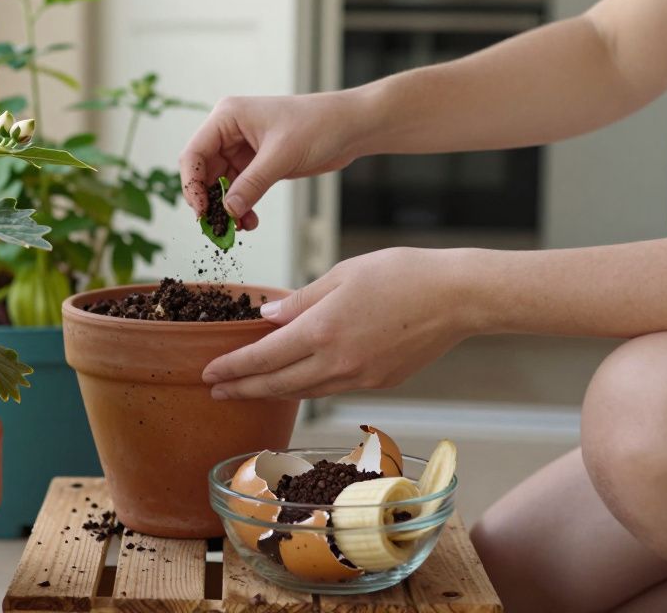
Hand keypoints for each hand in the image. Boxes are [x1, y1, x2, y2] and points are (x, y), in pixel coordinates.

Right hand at [179, 92, 364, 229]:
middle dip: (210, 201)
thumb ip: (252, 184)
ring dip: (227, 208)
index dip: (192, 185)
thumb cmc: (318, 125)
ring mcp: (242, 149)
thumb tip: (227, 211)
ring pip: (221, 185)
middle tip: (217, 229)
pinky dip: (241, 207)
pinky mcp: (257, 164)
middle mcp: (229, 132)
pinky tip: (250, 221)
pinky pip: (239, 190)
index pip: (194, 154)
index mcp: (227, 117)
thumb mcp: (282, 155)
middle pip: (204, 172)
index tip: (201, 212)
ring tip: (238, 228)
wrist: (350, 126)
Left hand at [201, 248, 481, 399]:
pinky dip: (307, 386)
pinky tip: (296, 380)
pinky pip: (332, 388)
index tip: (209, 373)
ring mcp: (360, 378)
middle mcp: (337, 363)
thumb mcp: (343, 274)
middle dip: (243, 389)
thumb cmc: (402, 274)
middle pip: (277, 384)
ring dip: (272, 392)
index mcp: (322, 332)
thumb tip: (267, 318)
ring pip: (304, 391)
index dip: (232, 368)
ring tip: (249, 389)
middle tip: (216, 391)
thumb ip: (301, 300)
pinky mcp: (379, 383)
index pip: (263, 358)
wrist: (457, 298)